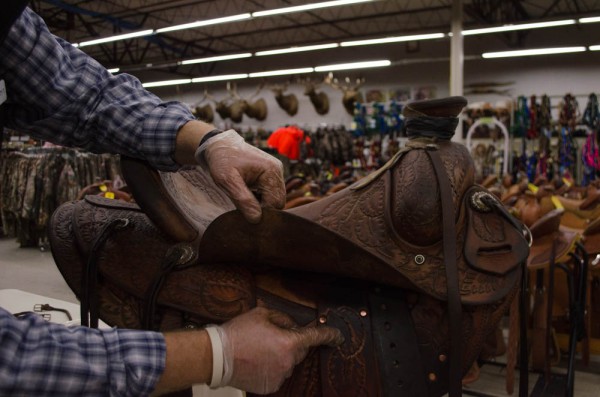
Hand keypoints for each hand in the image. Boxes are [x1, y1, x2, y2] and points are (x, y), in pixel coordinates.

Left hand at [196, 130, 284, 222]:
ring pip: (275, 199)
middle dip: (262, 208)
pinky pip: (271, 193)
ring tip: (244, 197)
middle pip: (278, 202)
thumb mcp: (228, 181)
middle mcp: (278, 170)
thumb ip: (243, 200)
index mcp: (271, 171)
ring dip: (261, 203)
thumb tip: (256, 219)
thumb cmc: (222, 161)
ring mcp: (276, 172)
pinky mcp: (271, 174)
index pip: (275, 203)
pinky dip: (261, 198)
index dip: (261, 212)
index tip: (244, 212)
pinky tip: (248, 193)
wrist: (220, 146)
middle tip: (243, 205)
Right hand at [214, 307, 343, 393]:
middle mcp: (288, 362)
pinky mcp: (270, 387)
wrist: (216, 357)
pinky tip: (256, 361)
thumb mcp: (262, 314)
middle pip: (299, 351)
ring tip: (258, 350)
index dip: (329, 336)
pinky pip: (278, 374)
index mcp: (289, 342)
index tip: (338, 337)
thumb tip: (292, 326)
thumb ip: (283, 319)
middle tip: (271, 337)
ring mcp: (280, 377)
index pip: (316, 337)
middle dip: (291, 343)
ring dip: (280, 356)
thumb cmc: (238, 333)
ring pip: (288, 363)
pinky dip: (271, 368)